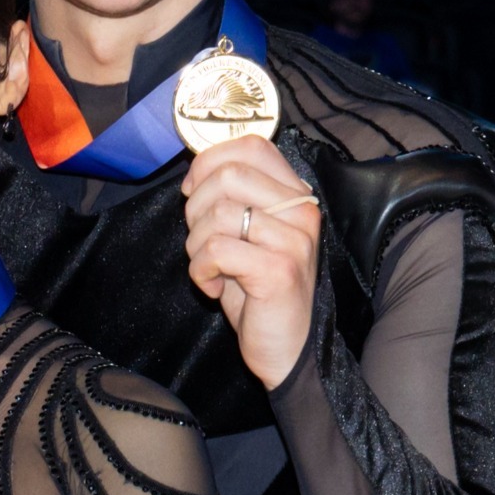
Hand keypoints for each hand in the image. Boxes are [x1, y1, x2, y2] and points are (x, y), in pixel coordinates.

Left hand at [182, 136, 321, 390]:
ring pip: (217, 213)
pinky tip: (216, 288)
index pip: (251, 146)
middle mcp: (302, 211)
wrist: (287, 348)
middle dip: (196, 207)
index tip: (193, 191)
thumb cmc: (260, 290)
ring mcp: (294, 240)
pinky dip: (201, 271)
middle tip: (201, 239)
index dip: (209, 161)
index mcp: (295, 195)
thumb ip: (234, 198)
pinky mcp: (279, 270)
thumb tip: (196, 170)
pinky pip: (215, 249)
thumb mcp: (249, 234)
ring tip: (210, 268)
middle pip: (228, 175)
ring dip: (195, 244)